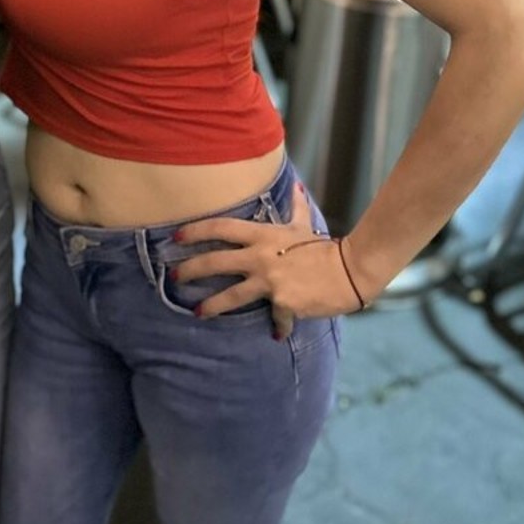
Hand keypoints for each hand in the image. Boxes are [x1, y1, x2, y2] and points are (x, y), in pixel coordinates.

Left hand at [173, 186, 361, 335]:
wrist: (349, 271)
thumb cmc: (324, 247)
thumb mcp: (305, 225)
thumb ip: (296, 207)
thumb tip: (297, 188)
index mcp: (263, 236)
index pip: (221, 228)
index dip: (196, 231)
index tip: (176, 237)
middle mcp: (261, 257)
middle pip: (216, 262)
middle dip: (191, 269)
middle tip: (174, 277)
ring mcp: (270, 281)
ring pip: (232, 296)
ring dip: (212, 305)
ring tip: (197, 312)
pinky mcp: (283, 303)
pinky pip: (276, 319)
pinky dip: (278, 328)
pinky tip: (276, 335)